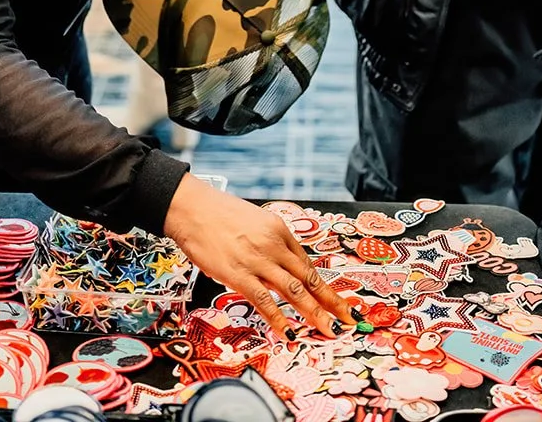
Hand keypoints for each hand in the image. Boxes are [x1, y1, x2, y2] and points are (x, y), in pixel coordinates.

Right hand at [164, 176, 353, 335]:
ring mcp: (257, 260)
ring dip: (313, 314)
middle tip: (347, 321)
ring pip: (293, 291)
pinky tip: (289, 333)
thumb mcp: (255, 222)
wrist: (193, 209)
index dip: (325, 287)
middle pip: (308, 278)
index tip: (339, 302)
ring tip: (328, 331)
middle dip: (330, 303)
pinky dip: (279, 319)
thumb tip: (283, 267)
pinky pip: (264, 300)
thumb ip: (271, 244)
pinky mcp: (239, 274)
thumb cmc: (220, 215)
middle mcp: (274, 245)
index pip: (307, 264)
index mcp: (279, 230)